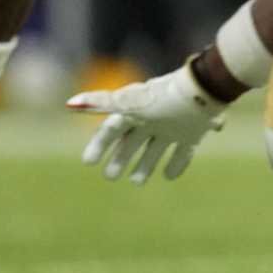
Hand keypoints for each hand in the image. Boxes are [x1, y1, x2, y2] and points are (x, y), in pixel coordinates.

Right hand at [67, 64, 225, 184]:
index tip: (89, 163)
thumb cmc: (162, 97)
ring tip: (136, 182)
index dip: (100, 145)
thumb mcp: (129, 102)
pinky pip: (183, 152)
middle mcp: (154, 119)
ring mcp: (174, 126)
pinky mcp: (193, 133)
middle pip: (133, 141)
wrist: (203, 90)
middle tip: (110, 177)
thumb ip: (101, 103)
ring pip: (156, 148)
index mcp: (136, 111)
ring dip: (145, 164)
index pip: (112, 130)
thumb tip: (69, 104)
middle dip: (121, 157)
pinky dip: (176, 165)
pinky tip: (168, 176)